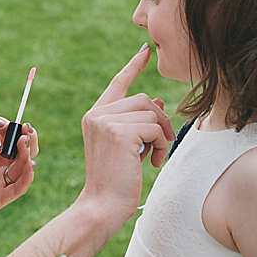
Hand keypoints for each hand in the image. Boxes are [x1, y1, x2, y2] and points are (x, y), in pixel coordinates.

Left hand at [0, 110, 37, 231]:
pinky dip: (27, 177)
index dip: (7, 127)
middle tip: (23, 128)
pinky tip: (29, 164)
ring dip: (26, 153)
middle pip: (20, 151)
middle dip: (26, 138)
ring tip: (22, 140)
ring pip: (22, 167)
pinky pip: (18, 188)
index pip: (6, 138)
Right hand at [78, 44, 174, 222]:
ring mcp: (105, 121)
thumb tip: (159, 101)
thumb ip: (138, 122)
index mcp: (95, 115)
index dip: (133, 66)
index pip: (118, 83)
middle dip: (159, 121)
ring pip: (151, 112)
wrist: (102, 205)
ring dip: (161, 136)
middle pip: (143, 99)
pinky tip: (152, 162)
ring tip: (154, 157)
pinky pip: (154, 127)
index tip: (145, 50)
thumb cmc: (116, 181)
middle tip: (161, 146)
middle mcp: (97, 113)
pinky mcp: (119, 132)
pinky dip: (160, 145)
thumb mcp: (128, 147)